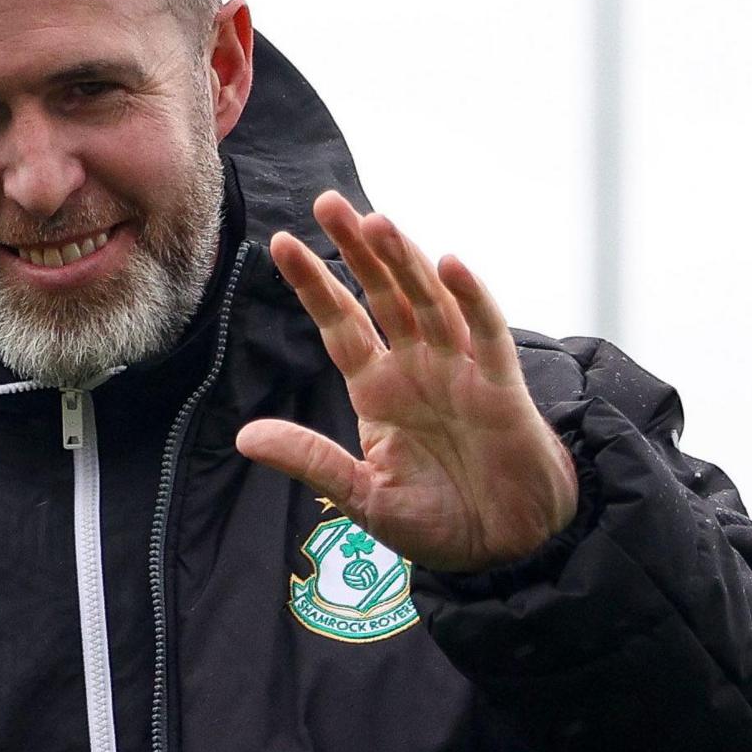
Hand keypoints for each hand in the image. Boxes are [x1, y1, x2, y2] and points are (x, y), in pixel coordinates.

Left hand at [239, 189, 578, 572]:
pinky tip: (450, 265)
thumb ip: (312, 460)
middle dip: (358, 249)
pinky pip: (486, 333)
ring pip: (429, 301)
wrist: (507, 547)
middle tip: (328, 203)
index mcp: (378, 389)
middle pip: (383, 295)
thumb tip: (244, 438)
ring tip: (378, 223)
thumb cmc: (441, 519)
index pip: (340, 324)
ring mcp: (460, 371)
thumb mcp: (364, 494)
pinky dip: (471, 298)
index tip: (280, 242)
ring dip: (405, 261)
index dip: (315, 283)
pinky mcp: (500, 386)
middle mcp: (417, 367)